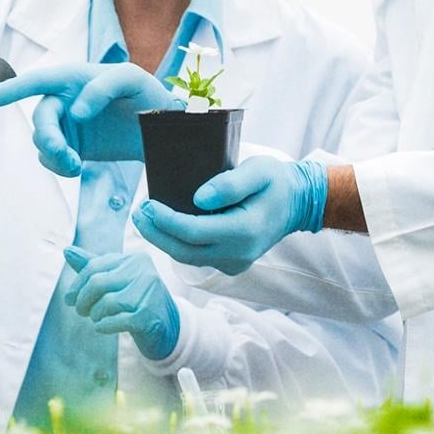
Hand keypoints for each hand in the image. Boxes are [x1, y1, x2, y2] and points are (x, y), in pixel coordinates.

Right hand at [0, 63, 172, 175]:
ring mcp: (66, 125)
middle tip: (67, 157)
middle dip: (48, 139)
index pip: (36, 82)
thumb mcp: (133, 80)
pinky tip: (75, 168)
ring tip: (76, 166)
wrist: (164, 130)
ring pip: (42, 141)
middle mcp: (64, 99)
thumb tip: (75, 111)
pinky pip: (51, 158)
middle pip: (41, 119)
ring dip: (55, 156)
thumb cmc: (148, 95)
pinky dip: (58, 166)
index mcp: (74, 78)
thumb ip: (103, 87)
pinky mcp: (72, 147)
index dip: (9, 90)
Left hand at [63, 245, 180, 361]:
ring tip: (96, 318)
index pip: (94, 266)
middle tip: (80, 311)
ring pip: (107, 302)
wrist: (168, 328)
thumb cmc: (136, 300)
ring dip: (95, 314)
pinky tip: (102, 327)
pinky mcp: (149, 316)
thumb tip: (67, 250)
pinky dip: (104, 325)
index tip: (69, 299)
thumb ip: (92, 266)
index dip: (77, 285)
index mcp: (134, 258)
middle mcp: (145, 271)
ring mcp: (149, 293)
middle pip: (98, 283)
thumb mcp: (115, 280)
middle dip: (83, 300)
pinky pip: (117, 320)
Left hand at [131, 156, 327, 273]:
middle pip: (184, 250)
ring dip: (162, 239)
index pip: (193, 232)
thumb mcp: (258, 170)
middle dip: (155, 233)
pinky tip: (163, 226)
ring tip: (143, 218)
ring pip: (187, 257)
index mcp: (245, 232)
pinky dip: (177, 243)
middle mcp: (239, 253)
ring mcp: (235, 262)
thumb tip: (198, 198)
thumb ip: (229, 184)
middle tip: (137, 212)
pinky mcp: (230, 263)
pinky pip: (196, 257)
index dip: (165, 220)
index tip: (146, 204)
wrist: (297, 203)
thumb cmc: (275, 182)